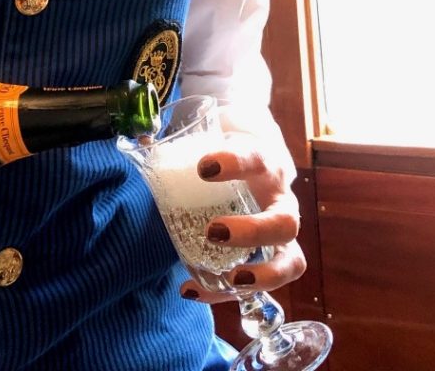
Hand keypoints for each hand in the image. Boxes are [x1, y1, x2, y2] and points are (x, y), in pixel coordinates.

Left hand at [180, 112, 305, 303]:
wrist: (261, 166)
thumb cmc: (234, 157)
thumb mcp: (218, 144)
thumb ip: (184, 144)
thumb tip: (143, 138)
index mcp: (265, 164)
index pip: (256, 159)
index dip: (234, 163)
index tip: (203, 168)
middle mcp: (281, 201)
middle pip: (284, 222)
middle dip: (252, 232)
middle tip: (213, 231)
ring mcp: (281, 234)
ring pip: (291, 262)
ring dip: (263, 276)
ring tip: (231, 279)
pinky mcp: (273, 259)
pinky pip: (263, 286)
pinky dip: (227, 294)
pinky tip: (191, 290)